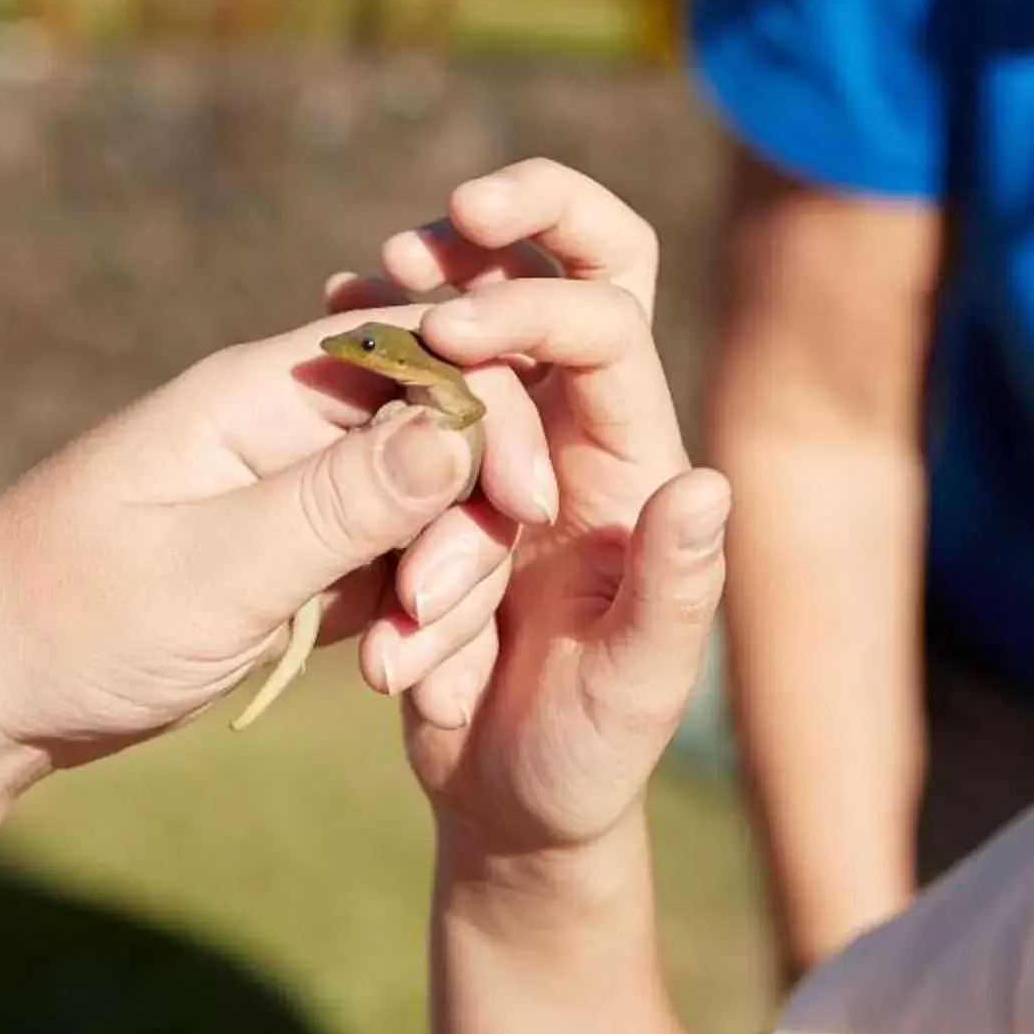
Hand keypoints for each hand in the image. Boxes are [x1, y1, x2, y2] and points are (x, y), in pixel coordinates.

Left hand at [0, 305, 561, 774]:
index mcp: (262, 391)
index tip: (526, 506)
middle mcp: (285, 425)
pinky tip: (400, 673)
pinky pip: (388, 560)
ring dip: (442, 577)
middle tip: (438, 611)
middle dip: (473, 513)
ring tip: (400, 665)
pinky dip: (409, 611)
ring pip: (427, 504)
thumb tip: (461, 431)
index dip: (496, 414)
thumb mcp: (208, 571)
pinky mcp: (290, 557)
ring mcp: (290, 492)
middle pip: (443, 427)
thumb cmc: (64, 623)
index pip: (428, 349)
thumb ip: (337, 504)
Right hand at [334, 161, 730, 853]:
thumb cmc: (591, 755)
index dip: (532, 309)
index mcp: (631, 461)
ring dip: (412, 312)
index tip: (447, 328)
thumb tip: (706, 485)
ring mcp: (501, 445)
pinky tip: (327, 312)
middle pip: (570, 273)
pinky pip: (405, 385)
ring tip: (350, 292)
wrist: (509, 807)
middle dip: (514, 226)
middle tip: (422, 233)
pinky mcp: (432, 477)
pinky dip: (368, 345)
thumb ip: (673, 592)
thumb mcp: (634, 687)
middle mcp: (574, 430)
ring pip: (466, 324)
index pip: (603, 329)